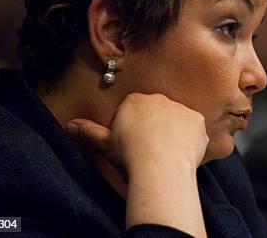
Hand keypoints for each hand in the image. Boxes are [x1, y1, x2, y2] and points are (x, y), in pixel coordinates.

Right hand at [66, 92, 208, 178]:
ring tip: (166, 156)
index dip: (132, 129)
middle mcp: (159, 99)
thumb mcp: (104, 144)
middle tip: (150, 151)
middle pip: (156, 112)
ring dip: (173, 133)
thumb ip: (88, 132)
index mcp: (135, 101)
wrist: (160, 165)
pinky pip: (194, 130)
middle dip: (154, 128)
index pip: (133, 110)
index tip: (132, 145)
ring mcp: (180, 108)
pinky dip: (190, 140)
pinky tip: (182, 155)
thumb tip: (69, 125)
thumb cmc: (129, 155)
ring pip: (176, 120)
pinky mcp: (197, 120)